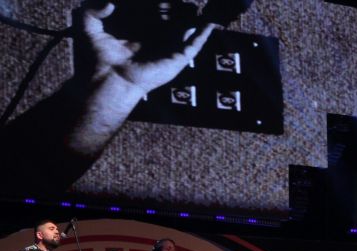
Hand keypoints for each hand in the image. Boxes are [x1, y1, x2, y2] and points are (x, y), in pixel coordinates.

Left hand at [77, 2, 215, 94]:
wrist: (109, 79)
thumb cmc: (97, 56)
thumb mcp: (87, 23)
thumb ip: (93, 7)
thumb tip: (110, 2)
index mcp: (136, 27)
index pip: (151, 8)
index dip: (157, 3)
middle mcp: (154, 36)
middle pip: (171, 14)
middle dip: (173, 5)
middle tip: (176, 0)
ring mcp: (168, 47)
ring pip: (185, 26)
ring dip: (190, 15)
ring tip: (193, 6)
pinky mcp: (177, 58)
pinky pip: (194, 44)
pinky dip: (204, 33)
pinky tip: (212, 22)